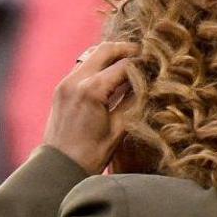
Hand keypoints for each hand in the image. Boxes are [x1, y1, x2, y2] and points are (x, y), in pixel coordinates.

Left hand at [44, 41, 138, 174]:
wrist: (58, 167)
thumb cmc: (91, 154)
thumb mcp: (120, 127)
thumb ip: (134, 99)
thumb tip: (150, 82)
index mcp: (92, 89)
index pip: (125, 64)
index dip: (144, 63)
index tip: (158, 65)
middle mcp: (75, 80)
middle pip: (105, 49)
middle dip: (127, 50)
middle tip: (145, 56)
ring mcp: (65, 83)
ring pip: (92, 55)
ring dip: (112, 56)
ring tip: (131, 65)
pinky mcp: (60, 89)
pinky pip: (82, 67)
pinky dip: (98, 66)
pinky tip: (112, 77)